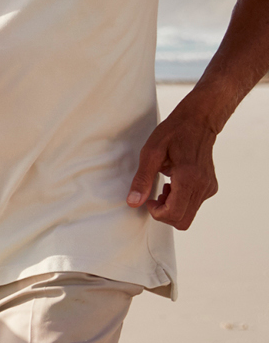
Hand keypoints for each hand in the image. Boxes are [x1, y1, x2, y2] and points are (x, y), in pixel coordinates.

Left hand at [127, 98, 221, 228]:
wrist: (198, 121)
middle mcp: (203, 186)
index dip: (156, 213)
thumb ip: (142, 179)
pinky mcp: (211, 187)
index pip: (174, 214)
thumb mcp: (150, 153)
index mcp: (189, 178)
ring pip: (188, 215)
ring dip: (171, 207)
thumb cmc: (173, 133)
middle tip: (155, 195)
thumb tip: (133, 202)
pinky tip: (173, 184)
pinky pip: (194, 205)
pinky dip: (180, 201)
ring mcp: (209, 188)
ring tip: (164, 186)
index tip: (148, 200)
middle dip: (164, 213)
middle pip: (182, 220)